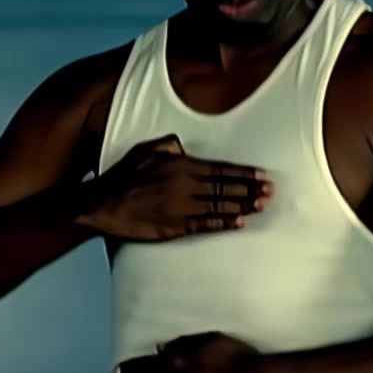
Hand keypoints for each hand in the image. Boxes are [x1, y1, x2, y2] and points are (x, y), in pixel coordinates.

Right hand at [75, 134, 272, 242]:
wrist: (103, 205)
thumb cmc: (122, 176)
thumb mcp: (144, 150)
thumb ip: (167, 144)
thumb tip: (183, 145)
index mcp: (180, 165)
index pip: (220, 169)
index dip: (243, 173)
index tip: (261, 175)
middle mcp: (185, 186)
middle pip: (225, 188)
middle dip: (250, 190)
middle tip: (270, 192)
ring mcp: (181, 209)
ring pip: (220, 207)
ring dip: (243, 206)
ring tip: (261, 206)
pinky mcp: (175, 227)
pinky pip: (205, 225)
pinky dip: (224, 224)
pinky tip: (240, 223)